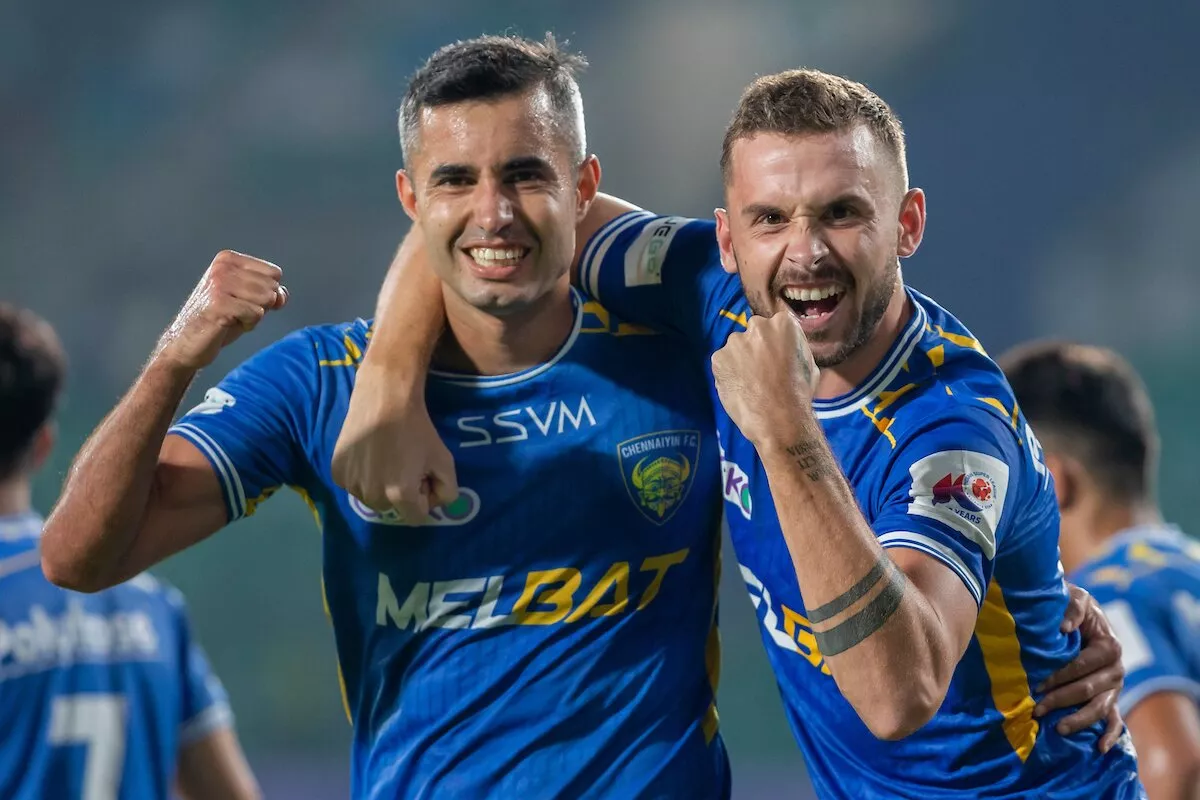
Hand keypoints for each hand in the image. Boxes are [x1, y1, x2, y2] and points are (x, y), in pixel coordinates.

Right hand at [155, 251, 286, 370]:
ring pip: (266, 299)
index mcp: (228, 259)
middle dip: (261, 306)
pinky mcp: (219, 304)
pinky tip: (228, 324)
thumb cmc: (219, 320)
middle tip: (236, 312)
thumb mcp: (247, 300)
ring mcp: (219, 284)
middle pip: (272, 287)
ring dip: (254, 316)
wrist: (186, 343)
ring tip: (232, 317)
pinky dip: (248, 325)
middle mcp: (223, 267)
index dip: (269, 293)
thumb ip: (268, 292)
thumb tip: (282, 295)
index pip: (274, 273)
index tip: (246, 301)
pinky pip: (256, 314)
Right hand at [332, 362, 457, 518]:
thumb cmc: (417, 429)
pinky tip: (369, 453)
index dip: (424, 498)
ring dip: (381, 485)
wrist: (383, 398)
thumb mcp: (444, 460)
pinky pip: (354, 484)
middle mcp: (373, 497)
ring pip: (372, 498)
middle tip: (405, 463)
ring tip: (386, 456)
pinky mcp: (337, 472)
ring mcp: (351, 485)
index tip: (423, 476)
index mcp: (400, 496)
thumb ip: (448, 491)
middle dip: (402, 492)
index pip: (416, 517)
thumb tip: (436, 504)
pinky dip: (362, 475)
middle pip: (393, 508)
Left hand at [710, 311, 818, 445]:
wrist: (778, 418)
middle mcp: (757, 325)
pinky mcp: (718, 358)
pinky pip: (723, 363)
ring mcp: (735, 341)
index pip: (775, 324)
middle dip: (755, 347)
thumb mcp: (808, 363)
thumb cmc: (799, 393)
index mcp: (782, 323)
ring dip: (740, 360)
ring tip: (749, 383)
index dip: (773, 342)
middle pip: (753, 332)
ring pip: (736, 348)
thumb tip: (786, 348)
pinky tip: (739, 388)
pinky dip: (728, 373)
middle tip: (761, 370)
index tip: (774, 356)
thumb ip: (793, 348)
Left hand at [1034, 583, 1124, 751]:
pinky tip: (1099, 748)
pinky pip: (1116, 720)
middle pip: (1088, 690)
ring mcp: (1115, 686)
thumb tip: (1064, 627)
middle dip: (1061, 700)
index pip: (1082, 666)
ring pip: (1099, 708)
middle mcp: (1117, 669)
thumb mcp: (1076, 597)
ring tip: (1058, 729)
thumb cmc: (1075, 606)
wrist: (1084, 613)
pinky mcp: (1112, 697)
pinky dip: (1111, 735)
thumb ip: (1073, 608)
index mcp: (1110, 646)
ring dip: (1079, 720)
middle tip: (1037, 709)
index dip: (1059, 675)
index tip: (1037, 684)